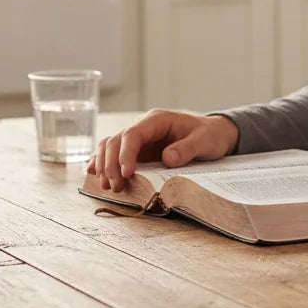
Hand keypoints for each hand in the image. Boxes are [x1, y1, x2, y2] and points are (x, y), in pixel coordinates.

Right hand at [86, 109, 238, 192]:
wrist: (214, 133)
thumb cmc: (209, 135)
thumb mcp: (204, 141)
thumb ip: (186, 149)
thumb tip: (167, 158)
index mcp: (158, 120)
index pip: (132, 134)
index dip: (125, 154)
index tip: (126, 174)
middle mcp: (144, 127)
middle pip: (116, 141)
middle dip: (111, 164)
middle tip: (116, 187)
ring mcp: (139, 138)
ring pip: (110, 146)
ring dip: (105, 165)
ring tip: (108, 187)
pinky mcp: (138, 150)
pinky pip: (114, 153)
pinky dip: (102, 162)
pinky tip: (94, 174)